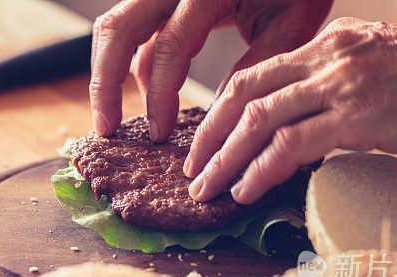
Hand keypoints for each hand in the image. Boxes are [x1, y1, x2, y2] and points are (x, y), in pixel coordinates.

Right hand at [90, 0, 330, 140]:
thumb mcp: (291, 23)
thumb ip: (256, 66)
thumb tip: (219, 116)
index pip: (169, 47)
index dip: (159, 96)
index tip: (159, 134)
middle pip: (118, 29)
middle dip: (105, 83)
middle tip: (107, 129)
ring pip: (116, 26)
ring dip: (107, 72)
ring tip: (110, 118)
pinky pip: (135, 27)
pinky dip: (132, 62)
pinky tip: (148, 96)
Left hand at [186, 17, 396, 203]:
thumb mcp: (374, 69)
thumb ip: (333, 91)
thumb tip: (305, 131)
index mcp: (325, 46)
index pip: (254, 77)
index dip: (219, 112)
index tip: (205, 143)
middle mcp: (325, 58)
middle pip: (242, 96)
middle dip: (209, 137)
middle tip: (192, 171)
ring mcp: (340, 84)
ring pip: (258, 121)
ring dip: (225, 160)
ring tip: (207, 189)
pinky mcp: (357, 115)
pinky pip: (291, 144)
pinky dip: (260, 170)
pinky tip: (245, 191)